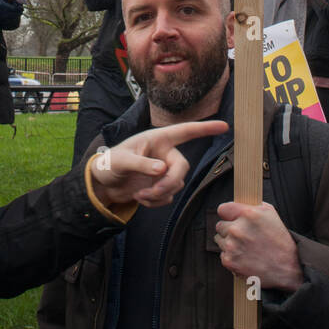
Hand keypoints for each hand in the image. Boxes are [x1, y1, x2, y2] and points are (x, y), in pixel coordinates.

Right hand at [0, 0, 22, 27]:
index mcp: (2, 5)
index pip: (13, 9)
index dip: (19, 9)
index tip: (22, 8)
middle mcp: (0, 11)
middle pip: (12, 15)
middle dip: (17, 13)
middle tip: (21, 11)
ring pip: (9, 19)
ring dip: (14, 17)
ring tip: (17, 14)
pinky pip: (4, 21)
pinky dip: (9, 20)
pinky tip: (11, 18)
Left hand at [90, 120, 228, 208]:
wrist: (103, 183)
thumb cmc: (110, 163)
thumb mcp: (121, 161)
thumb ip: (142, 164)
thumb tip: (162, 169)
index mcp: (157, 139)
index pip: (185, 132)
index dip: (205, 128)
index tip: (224, 126)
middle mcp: (164, 153)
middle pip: (182, 167)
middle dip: (169, 182)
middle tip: (153, 192)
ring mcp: (163, 171)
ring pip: (176, 184)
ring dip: (159, 194)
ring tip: (139, 195)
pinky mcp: (160, 186)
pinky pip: (168, 196)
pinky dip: (156, 201)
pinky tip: (141, 199)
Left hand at [214, 201, 302, 290]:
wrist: (287, 267)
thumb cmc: (279, 240)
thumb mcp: (270, 214)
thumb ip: (251, 205)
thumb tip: (237, 204)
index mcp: (248, 214)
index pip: (223, 209)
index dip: (228, 214)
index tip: (231, 218)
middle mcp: (238, 229)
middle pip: (220, 225)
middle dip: (229, 230)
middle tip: (244, 236)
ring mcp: (232, 246)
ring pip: (220, 240)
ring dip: (229, 243)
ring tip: (246, 247)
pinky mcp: (229, 261)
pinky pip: (222, 254)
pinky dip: (231, 256)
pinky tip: (245, 257)